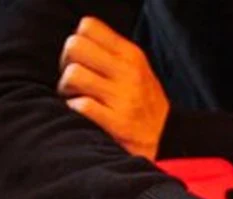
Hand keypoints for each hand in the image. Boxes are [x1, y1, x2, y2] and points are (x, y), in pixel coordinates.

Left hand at [58, 16, 168, 159]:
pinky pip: (81, 105)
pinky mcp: (117, 123)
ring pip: (73, 75)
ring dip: (66, 89)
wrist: (166, 137)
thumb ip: (111, 54)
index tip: (80, 60)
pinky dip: (73, 109)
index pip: (89, 27)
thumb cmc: (143, 102)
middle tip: (72, 81)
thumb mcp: (136, 68)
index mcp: (130, 54)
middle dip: (66, 64)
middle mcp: (127, 72)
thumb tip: (77, 46)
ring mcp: (122, 97)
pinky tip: (80, 113)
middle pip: (75, 46)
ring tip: (74, 97)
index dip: (77, 42)